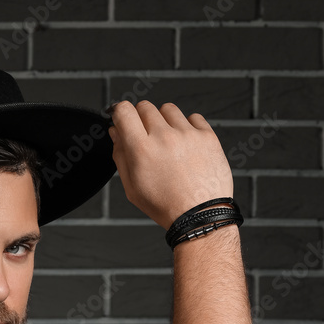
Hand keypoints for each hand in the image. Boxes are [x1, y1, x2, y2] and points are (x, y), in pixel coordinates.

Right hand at [108, 100, 233, 229]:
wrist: (200, 216)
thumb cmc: (167, 205)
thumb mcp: (132, 187)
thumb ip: (120, 155)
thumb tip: (116, 132)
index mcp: (142, 149)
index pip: (124, 110)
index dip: (120, 112)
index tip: (123, 118)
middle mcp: (164, 137)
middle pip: (145, 106)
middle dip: (142, 119)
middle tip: (148, 137)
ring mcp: (187, 135)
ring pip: (169, 109)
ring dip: (165, 121)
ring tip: (170, 142)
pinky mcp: (207, 136)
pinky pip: (194, 117)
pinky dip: (188, 127)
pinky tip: (187, 144)